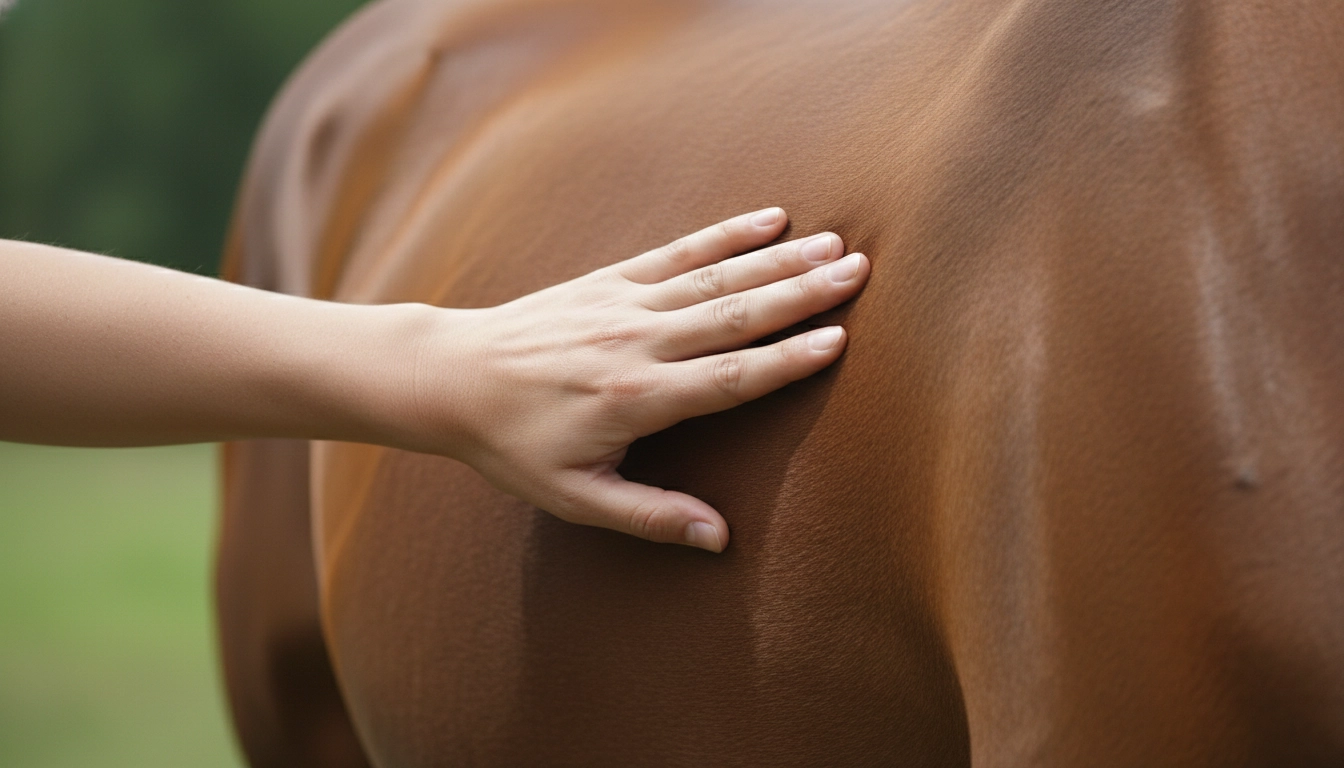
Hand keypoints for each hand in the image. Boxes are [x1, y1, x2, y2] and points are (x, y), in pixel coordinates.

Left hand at [413, 208, 869, 551]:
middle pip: (735, 315)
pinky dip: (725, 234)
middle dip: (801, 294)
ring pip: (716, 277)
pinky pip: (677, 252)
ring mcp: (624, 302)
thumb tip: (718, 539)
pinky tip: (769, 219)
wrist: (452, 377)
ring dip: (778, 260)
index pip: (729, 377)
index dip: (786, 360)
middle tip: (859, 273)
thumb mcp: (574, 498)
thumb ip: (649, 517)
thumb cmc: (513, 445)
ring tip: (834, 245)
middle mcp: (638, 342)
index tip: (837, 340)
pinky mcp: (610, 279)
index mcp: (637, 399)